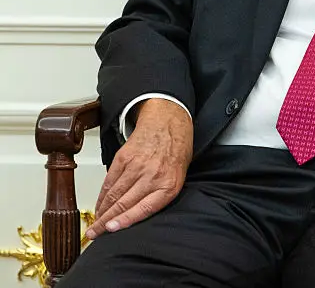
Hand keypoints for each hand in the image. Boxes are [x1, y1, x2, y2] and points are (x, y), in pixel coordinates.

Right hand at [85, 98, 191, 239]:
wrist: (168, 123)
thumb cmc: (176, 152)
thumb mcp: (177, 177)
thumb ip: (160, 196)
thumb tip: (137, 215)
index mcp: (169, 184)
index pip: (144, 208)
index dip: (125, 220)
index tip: (111, 230)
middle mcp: (152, 176)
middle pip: (124, 203)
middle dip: (106, 223)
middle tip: (94, 235)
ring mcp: (137, 166)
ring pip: (114, 194)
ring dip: (101, 212)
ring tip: (94, 225)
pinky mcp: (124, 157)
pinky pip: (109, 180)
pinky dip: (102, 195)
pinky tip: (99, 205)